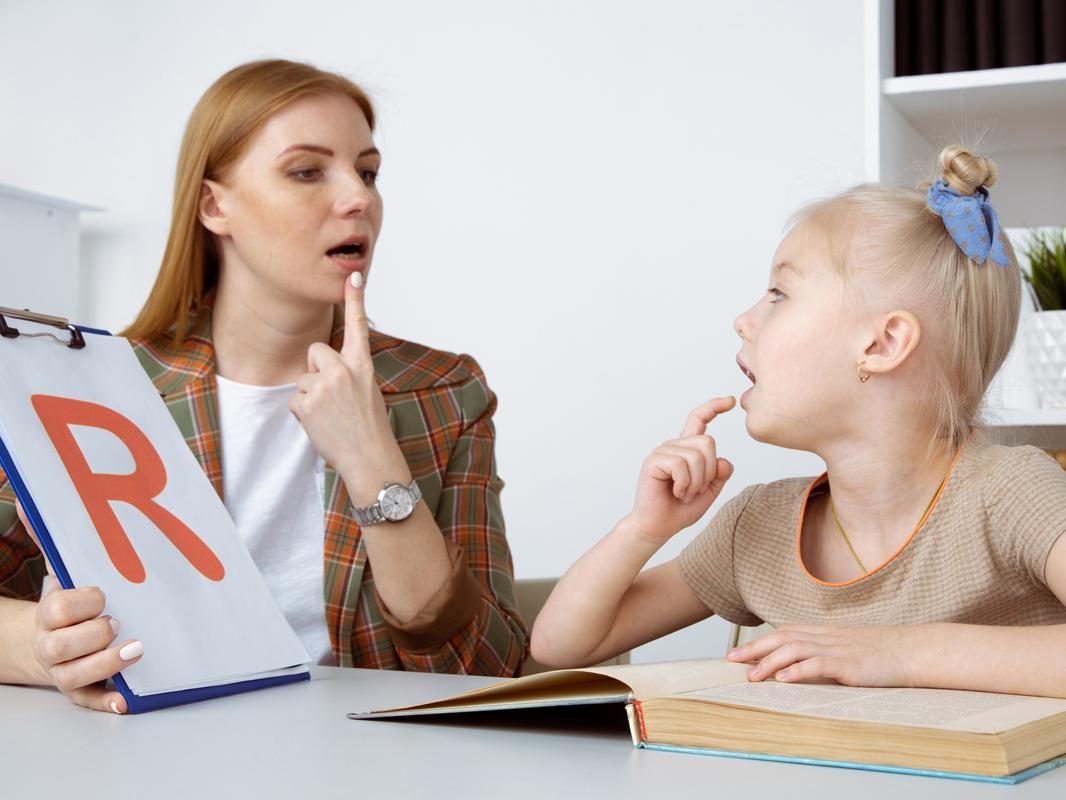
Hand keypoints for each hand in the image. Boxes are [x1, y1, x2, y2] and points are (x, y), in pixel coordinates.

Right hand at [15, 501, 142, 713]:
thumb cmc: (67, 603)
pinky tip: (125, 700)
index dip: (80, 603)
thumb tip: (31, 502)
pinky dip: (107, 702)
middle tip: (117, 622)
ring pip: (75, 676)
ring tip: (136, 649)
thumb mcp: (62, 573)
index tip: (102, 594)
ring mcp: (64, 670)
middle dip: (91, 634)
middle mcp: (52, 645)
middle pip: (60, 646)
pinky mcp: (80, 690)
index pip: (56, 610)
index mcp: (49, 614)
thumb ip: (51, 541)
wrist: (46, 641)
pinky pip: (89, 701)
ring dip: (106, 665)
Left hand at [289, 275, 410, 504]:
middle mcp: (344, 370)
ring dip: (310, 397)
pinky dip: (304, 413)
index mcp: (364, 366)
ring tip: (330, 417)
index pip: (359, 326)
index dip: (355, 299)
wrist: (370, 459)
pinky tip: (321, 424)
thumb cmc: (369, 430)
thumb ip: (349, 374)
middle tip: (332, 397)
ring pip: (304, 378)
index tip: (353, 275)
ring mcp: (325, 385)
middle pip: (315, 351)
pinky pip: (296, 398)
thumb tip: (324, 369)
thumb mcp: (367, 392)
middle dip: (316, 370)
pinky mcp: (307, 402)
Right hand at [627, 397, 734, 541]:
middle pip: (708, 442)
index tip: (730, 401)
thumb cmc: (680, 509)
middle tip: (695, 490)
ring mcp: (662, 451)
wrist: (658, 526)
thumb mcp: (709, 492)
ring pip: (697, 456)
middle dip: (709, 472)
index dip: (714, 408)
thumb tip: (723, 459)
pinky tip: (676, 493)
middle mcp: (674, 445)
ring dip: (696, 482)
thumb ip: (719, 475)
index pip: (699, 420)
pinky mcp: (653, 461)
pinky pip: (681, 465)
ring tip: (684, 493)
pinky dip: (684, 485)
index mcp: (686, 449)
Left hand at [727, 624, 913, 687]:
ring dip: (770, 662)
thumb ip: (822, 656)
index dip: (759, 642)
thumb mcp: (845, 651)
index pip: (784, 633)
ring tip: (752, 675)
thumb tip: (795, 671)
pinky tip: (783, 679)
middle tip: (731, 660)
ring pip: (795, 649)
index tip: (737, 653)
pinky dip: (798, 670)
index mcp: (823, 634)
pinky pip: (818, 664)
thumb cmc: (879, 655)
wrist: (911, 652)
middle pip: (782, 637)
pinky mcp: (848, 664)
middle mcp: (825, 638)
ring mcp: (836, 649)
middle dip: (754, 648)